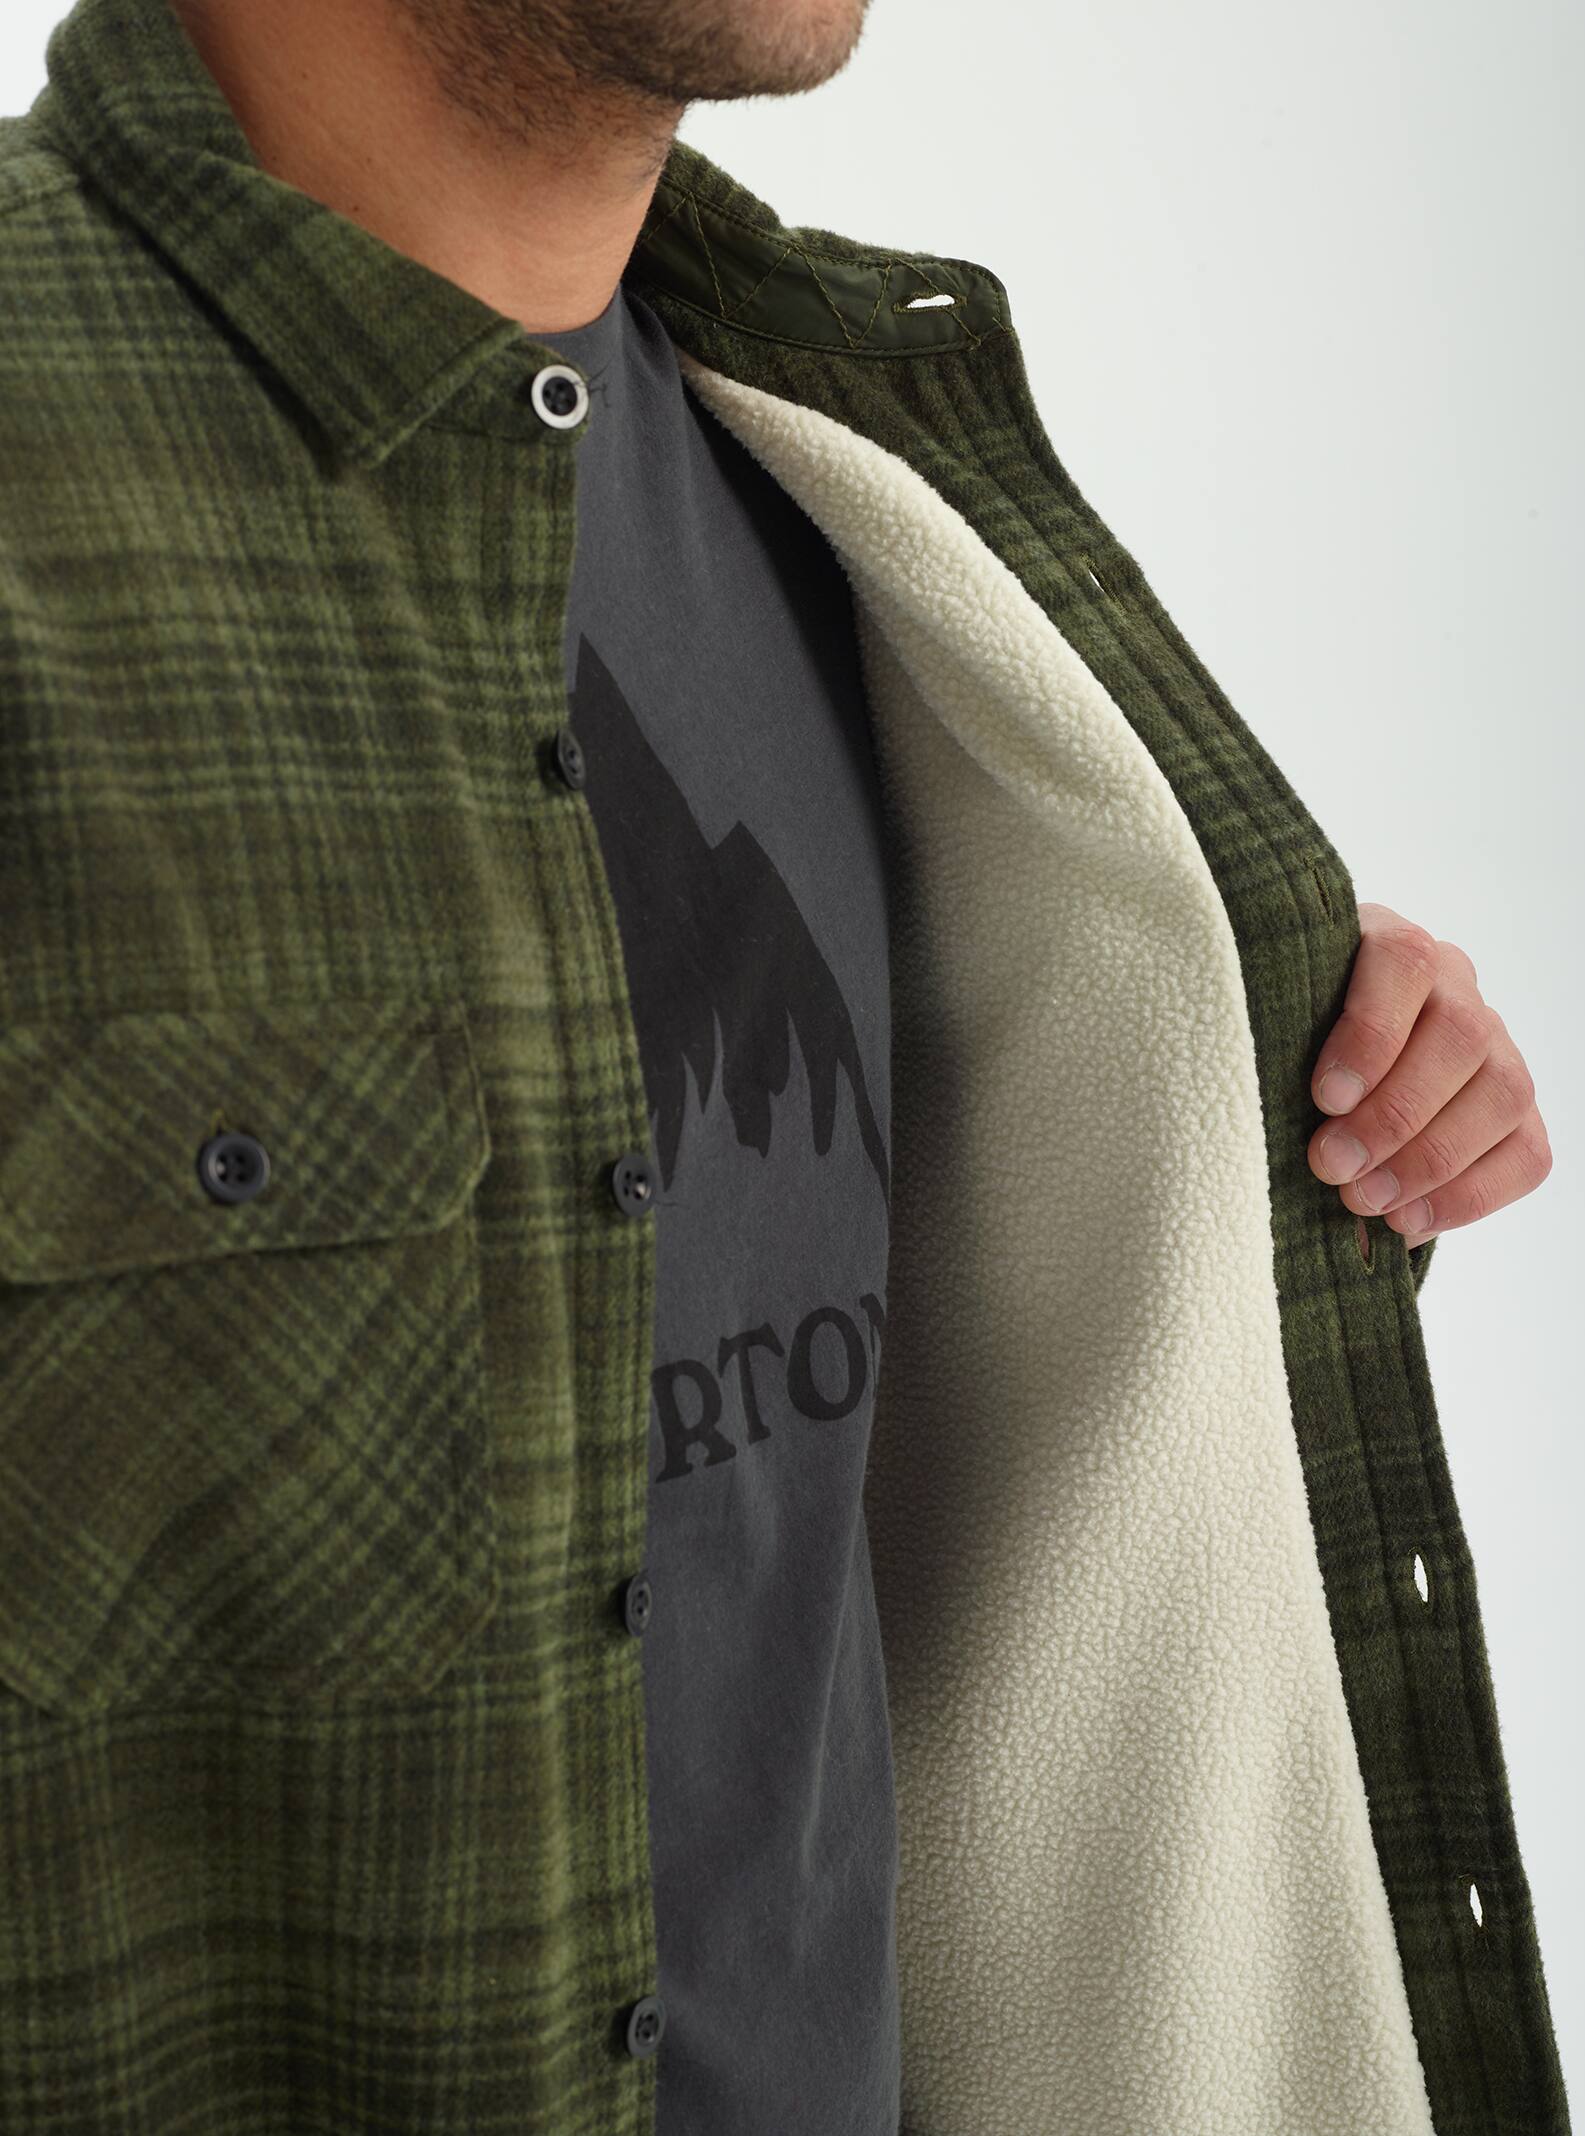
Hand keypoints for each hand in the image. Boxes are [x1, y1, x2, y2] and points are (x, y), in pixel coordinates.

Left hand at [1307, 903, 1551, 1249]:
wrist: (1313, 1069)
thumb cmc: (1281, 1042)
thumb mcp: (1269, 1024)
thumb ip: (1274, 1043)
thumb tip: (1276, 1114)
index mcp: (1391, 944)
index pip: (1405, 962)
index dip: (1371, 1032)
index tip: (1325, 1097)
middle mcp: (1456, 987)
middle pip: (1460, 1036)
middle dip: (1394, 1115)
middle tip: (1331, 1167)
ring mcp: (1498, 1047)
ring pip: (1503, 1093)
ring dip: (1431, 1161)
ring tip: (1364, 1201)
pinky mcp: (1518, 1111)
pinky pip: (1526, 1153)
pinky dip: (1470, 1196)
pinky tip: (1409, 1221)